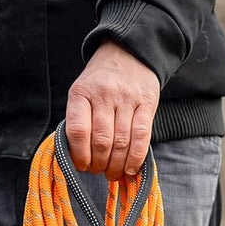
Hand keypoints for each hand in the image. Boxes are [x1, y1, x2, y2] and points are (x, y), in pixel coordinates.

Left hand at [66, 41, 159, 179]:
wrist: (128, 52)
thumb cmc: (100, 82)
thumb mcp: (81, 94)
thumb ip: (78, 121)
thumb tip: (78, 160)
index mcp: (81, 93)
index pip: (78, 131)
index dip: (79, 155)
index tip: (82, 166)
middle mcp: (104, 94)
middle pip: (101, 141)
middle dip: (99, 164)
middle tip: (98, 170)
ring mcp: (127, 98)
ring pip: (121, 143)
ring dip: (116, 165)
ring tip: (112, 173)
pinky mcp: (146, 103)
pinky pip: (141, 137)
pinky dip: (135, 158)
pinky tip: (130, 169)